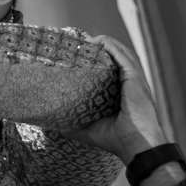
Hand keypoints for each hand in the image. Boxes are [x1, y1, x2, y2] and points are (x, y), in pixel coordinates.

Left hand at [79, 34, 169, 165]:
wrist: (136, 145)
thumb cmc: (116, 140)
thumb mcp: (88, 129)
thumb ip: (72, 123)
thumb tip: (49, 121)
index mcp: (121, 92)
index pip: (109, 68)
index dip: (95, 59)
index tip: (77, 54)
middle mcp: (129, 83)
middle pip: (114, 57)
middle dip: (97, 48)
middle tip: (76, 44)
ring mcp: (133, 79)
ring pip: (119, 52)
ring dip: (102, 43)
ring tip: (84, 39)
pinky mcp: (134, 77)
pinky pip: (122, 55)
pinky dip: (110, 46)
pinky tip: (98, 41)